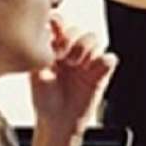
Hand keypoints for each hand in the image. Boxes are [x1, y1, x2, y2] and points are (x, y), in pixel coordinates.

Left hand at [29, 17, 117, 134]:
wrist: (59, 121)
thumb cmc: (44, 99)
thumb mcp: (35, 74)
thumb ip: (40, 52)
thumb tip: (44, 34)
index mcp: (53, 48)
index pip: (60, 24)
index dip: (59, 25)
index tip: (54, 36)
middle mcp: (71, 51)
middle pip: (78, 29)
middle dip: (70, 41)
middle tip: (61, 58)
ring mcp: (87, 61)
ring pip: (94, 39)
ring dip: (85, 49)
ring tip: (76, 65)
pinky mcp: (101, 73)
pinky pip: (109, 58)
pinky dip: (103, 61)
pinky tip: (91, 71)